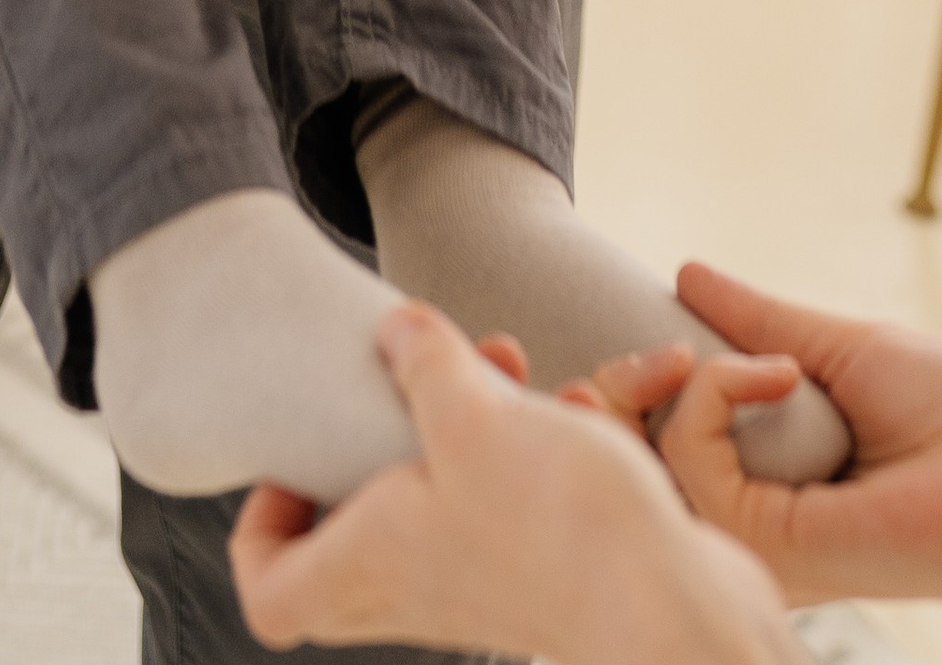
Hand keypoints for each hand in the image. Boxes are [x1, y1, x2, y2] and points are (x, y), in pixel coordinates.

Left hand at [228, 304, 791, 664]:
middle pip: (351, 537)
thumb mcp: (473, 415)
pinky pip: (513, 497)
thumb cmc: (560, 530)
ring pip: (440, 499)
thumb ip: (424, 363)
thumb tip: (396, 330)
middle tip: (395, 386)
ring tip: (500, 364)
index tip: (294, 460)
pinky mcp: (546, 568)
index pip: (271, 593)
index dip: (263, 529)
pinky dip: (529, 444)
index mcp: (373, 566)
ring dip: (462, 423)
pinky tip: (568, 400)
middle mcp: (419, 586)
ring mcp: (484, 581)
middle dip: (371, 443)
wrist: (678, 611)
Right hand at [649, 266, 941, 664]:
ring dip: (656, 382)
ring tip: (705, 353)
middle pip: (637, 462)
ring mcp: (769, 539)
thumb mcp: (850, 349)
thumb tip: (687, 275)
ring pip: (650, 463)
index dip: (644, 381)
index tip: (674, 332)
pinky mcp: (785, 544)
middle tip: (666, 345)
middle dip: (619, 385)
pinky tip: (770, 374)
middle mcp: (764, 521)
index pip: (668, 443)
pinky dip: (713, 396)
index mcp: (781, 485)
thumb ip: (765, 323)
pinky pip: (697, 462)